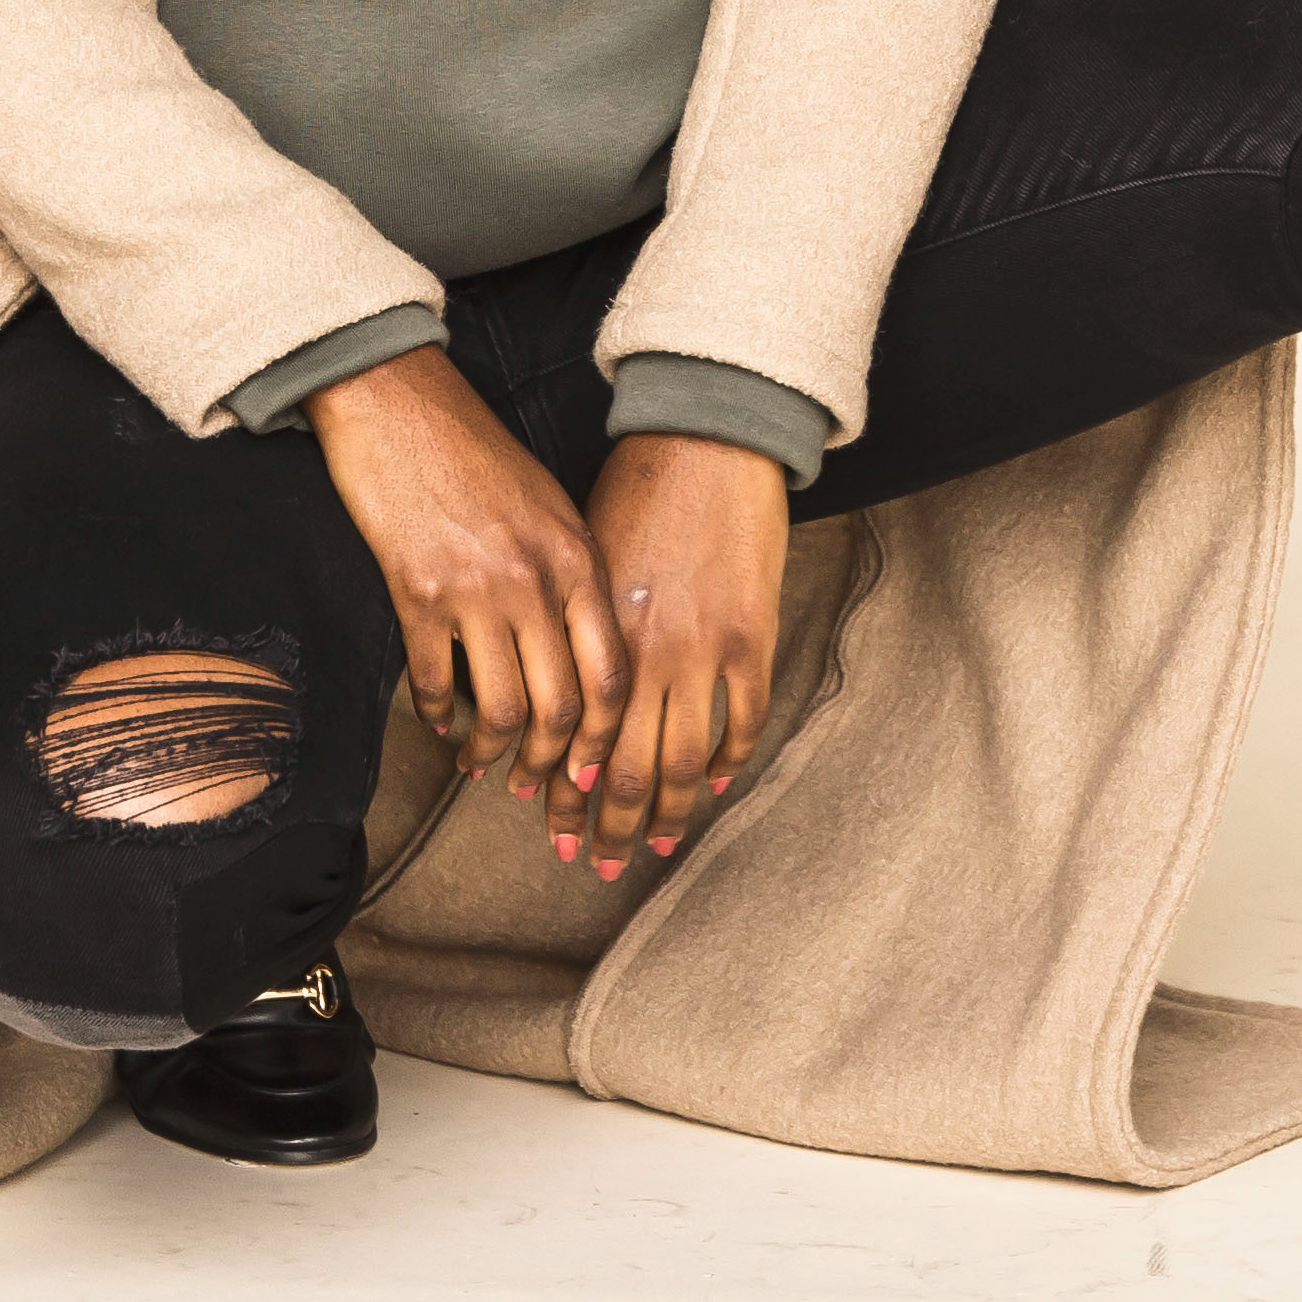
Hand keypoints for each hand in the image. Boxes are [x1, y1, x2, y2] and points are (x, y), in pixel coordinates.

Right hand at [305, 347, 625, 807]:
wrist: (400, 403)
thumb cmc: (479, 454)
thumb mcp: (550, 506)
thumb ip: (574, 575)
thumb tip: (584, 654)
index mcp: (578, 558)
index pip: (610, 674)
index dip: (606, 738)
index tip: (594, 772)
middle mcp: (535, 580)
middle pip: (560, 706)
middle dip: (550, 764)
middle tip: (537, 786)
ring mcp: (475, 589)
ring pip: (499, 708)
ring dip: (492, 753)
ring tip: (483, 766)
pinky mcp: (415, 593)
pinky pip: (433, 682)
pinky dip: (438, 717)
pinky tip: (439, 727)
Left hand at [554, 435, 790, 879]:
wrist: (705, 438)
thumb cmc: (632, 488)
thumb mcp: (578, 557)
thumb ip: (569, 629)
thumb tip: (551, 689)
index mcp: (593, 634)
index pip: (571, 741)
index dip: (559, 793)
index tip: (549, 823)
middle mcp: (643, 654)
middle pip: (621, 770)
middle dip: (604, 827)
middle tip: (594, 863)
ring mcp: (703, 651)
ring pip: (680, 763)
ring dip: (664, 814)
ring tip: (652, 845)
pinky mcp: (752, 638)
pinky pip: (741, 723)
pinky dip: (726, 762)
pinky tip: (710, 783)